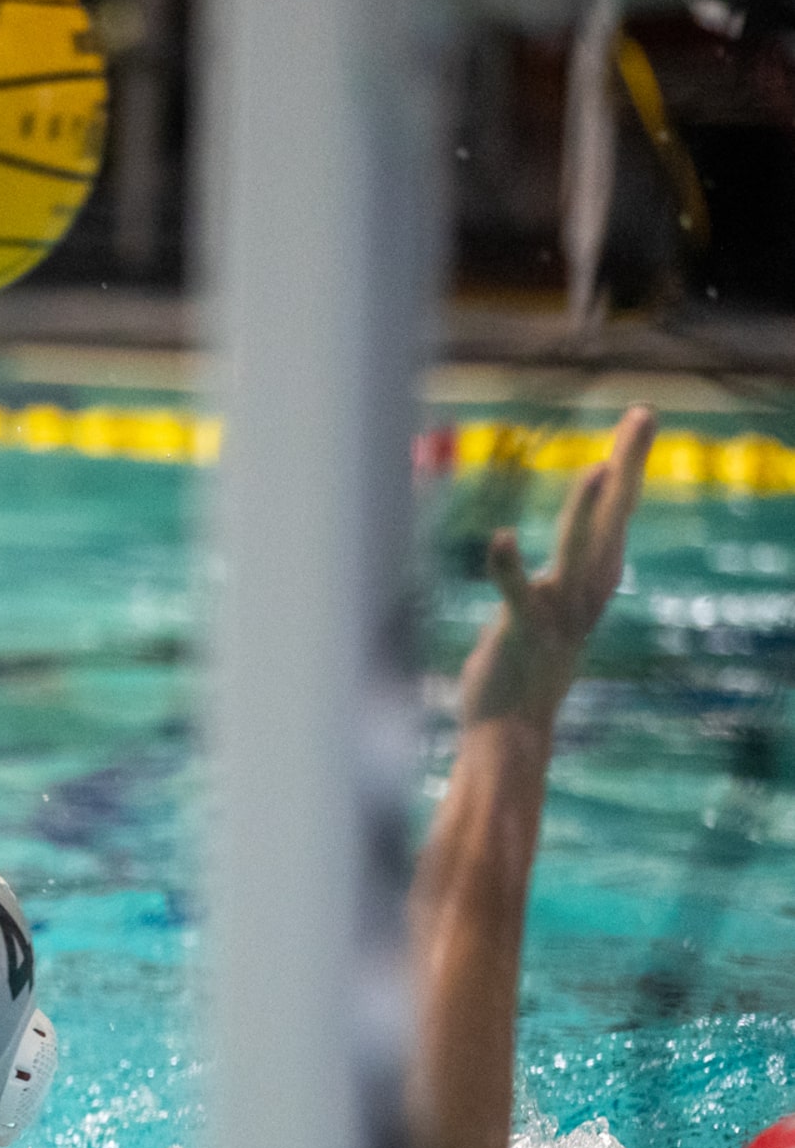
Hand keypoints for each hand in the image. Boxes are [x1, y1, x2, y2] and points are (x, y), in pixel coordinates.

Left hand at [460, 406, 654, 728]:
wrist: (511, 734)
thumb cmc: (525, 673)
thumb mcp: (554, 616)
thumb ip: (565, 584)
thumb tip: (582, 559)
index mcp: (591, 584)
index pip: (614, 515)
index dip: (626, 468)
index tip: (638, 421)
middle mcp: (584, 594)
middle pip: (612, 519)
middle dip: (627, 465)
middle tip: (645, 413)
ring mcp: (559, 615)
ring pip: (579, 554)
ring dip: (589, 512)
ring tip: (599, 468)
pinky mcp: (524, 635)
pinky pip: (519, 597)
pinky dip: (509, 569)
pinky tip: (501, 537)